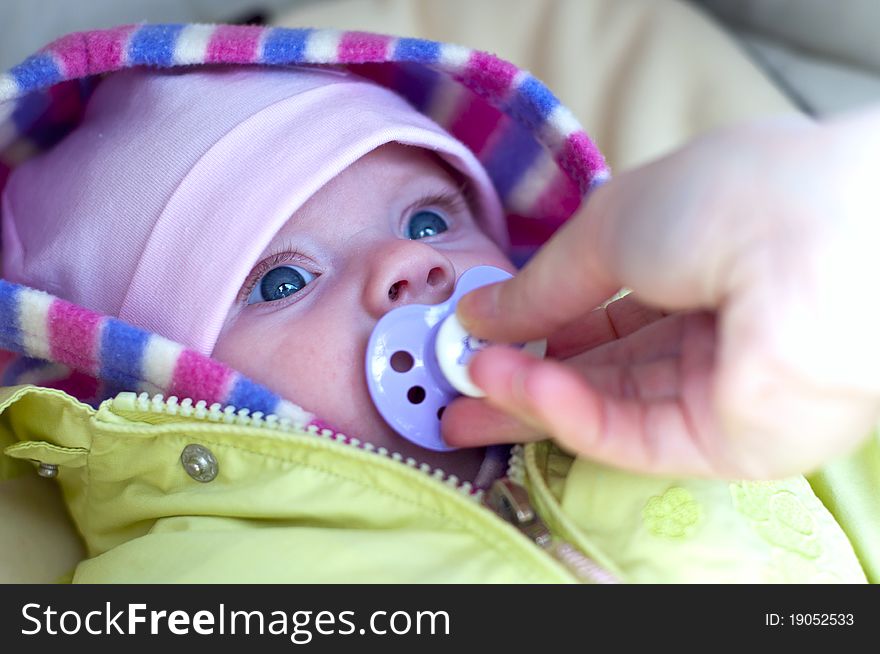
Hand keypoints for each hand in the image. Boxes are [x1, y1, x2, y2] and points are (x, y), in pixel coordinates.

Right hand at [442, 111, 879, 477]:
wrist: (825, 245)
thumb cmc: (724, 202)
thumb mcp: (610, 225)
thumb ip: (543, 284)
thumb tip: (480, 311)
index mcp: (696, 259)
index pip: (606, 303)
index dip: (538, 317)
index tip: (478, 327)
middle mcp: (709, 326)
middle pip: (598, 364)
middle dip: (519, 374)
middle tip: (453, 383)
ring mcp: (717, 387)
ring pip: (607, 404)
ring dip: (530, 395)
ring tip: (465, 389)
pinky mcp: (724, 442)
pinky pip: (632, 433)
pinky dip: (568, 414)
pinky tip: (516, 387)